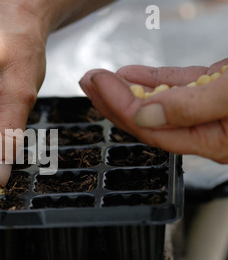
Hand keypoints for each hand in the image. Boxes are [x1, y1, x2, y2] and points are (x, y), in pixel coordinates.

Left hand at [79, 58, 227, 162]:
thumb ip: (191, 109)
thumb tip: (145, 116)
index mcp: (212, 141)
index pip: (150, 127)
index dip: (120, 104)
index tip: (99, 84)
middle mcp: (206, 129)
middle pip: (147, 119)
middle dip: (113, 99)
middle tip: (88, 81)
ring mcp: (208, 108)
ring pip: (158, 102)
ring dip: (128, 88)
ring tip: (101, 78)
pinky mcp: (214, 88)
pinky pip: (176, 86)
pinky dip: (153, 79)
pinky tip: (131, 74)